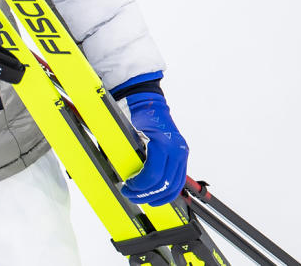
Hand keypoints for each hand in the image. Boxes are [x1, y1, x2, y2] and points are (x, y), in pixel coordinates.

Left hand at [121, 91, 189, 205]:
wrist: (147, 101)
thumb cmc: (135, 114)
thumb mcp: (126, 131)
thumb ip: (124, 153)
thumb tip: (117, 173)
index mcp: (164, 143)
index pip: (154, 174)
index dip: (140, 185)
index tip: (127, 187)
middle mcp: (178, 149)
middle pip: (165, 183)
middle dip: (146, 193)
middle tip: (130, 195)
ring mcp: (182, 153)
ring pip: (175, 185)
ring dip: (158, 196)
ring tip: (142, 198)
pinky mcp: (182, 156)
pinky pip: (178, 179)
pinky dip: (168, 190)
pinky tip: (156, 195)